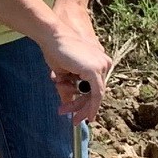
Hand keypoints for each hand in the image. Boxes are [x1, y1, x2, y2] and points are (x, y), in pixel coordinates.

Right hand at [40, 0, 112, 121]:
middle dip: (82, 108)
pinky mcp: (95, 70)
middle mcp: (104, 63)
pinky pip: (96, 94)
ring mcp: (102, 66)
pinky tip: (87, 117)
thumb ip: (68, 89)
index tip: (77, 113)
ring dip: (79, 106)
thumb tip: (67, 104)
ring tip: (64, 112)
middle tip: (74, 121)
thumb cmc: (56, 50)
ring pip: (94, 96)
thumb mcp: (63, 75)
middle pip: (96, 93)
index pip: (95, 87)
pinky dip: (91, 106)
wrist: (52, 37)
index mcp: (99, 62)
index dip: (86, 102)